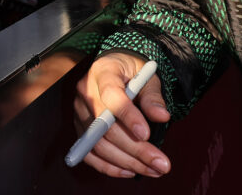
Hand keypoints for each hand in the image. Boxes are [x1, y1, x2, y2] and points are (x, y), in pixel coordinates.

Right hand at [72, 52, 171, 177]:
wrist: (114, 69)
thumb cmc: (132, 72)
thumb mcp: (147, 77)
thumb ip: (153, 96)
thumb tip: (161, 116)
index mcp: (103, 72)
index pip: (111, 96)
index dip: (127, 116)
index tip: (146, 134)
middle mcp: (86, 92)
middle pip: (105, 127)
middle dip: (135, 149)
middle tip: (160, 164)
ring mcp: (80, 112)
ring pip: (98, 145)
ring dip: (127, 162)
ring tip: (152, 170)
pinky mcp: (80, 129)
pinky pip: (90, 154)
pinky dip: (109, 167)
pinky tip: (130, 172)